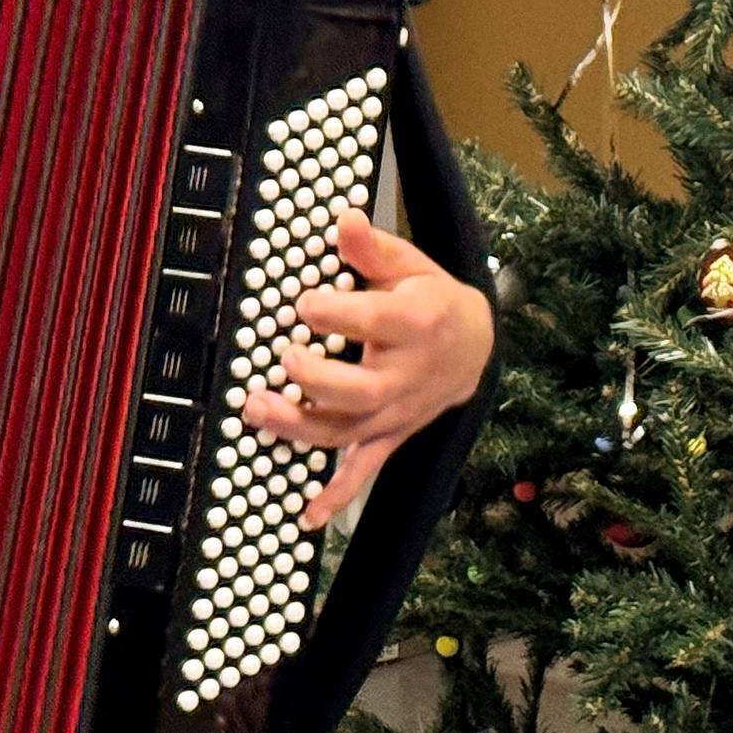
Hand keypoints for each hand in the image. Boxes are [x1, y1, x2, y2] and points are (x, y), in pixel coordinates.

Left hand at [239, 210, 493, 526]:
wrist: (475, 345)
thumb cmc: (430, 299)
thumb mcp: (409, 263)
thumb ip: (373, 247)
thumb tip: (344, 219)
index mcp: (416, 324)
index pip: (375, 321)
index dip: (336, 312)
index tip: (304, 302)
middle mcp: (406, 375)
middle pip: (360, 388)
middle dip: (317, 379)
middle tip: (284, 357)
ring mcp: (396, 412)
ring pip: (348, 431)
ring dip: (301, 426)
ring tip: (257, 411)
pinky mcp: (388, 434)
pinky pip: (362, 470)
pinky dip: (335, 496)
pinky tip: (306, 512)